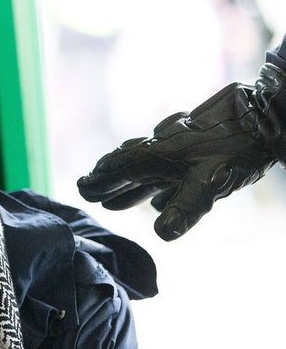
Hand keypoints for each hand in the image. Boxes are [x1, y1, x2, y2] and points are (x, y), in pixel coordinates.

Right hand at [77, 80, 276, 240]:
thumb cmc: (237, 149)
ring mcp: (181, 147)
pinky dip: (158, 181)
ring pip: (148, 166)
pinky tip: (162, 197)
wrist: (267, 114)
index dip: (101, 180)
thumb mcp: (211, 182)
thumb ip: (185, 208)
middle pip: (130, 166)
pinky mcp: (199, 146)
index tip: (82, 187)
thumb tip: (161, 234)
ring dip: (131, 183)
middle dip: (110, 180)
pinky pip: (169, 166)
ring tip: (117, 200)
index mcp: (158, 155)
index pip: (121, 168)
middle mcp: (164, 149)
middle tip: (90, 189)